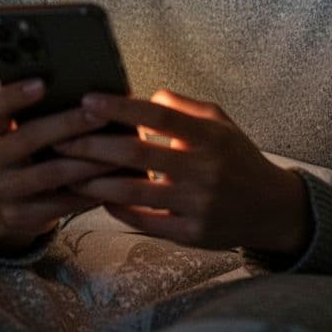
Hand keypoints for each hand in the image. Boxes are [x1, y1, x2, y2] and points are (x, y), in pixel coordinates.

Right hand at [0, 79, 119, 251]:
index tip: (42, 83)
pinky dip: (90, 191)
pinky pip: (60, 203)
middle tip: (101, 115)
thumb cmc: (37, 153)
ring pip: (49, 173)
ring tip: (119, 152)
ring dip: (88, 162)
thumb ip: (52, 111)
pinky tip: (113, 182)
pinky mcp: (18, 215)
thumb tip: (98, 93)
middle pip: (27, 137)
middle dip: (68, 124)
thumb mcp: (32, 130)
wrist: (15, 204)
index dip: (14, 94)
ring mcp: (2, 189)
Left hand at [56, 89, 311, 254]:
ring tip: (67, 171)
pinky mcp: (191, 234)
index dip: (120, 107)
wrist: (271, 208)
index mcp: (208, 136)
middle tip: (60, 139)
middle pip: (136, 153)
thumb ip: (181, 106)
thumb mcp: (220, 122)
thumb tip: (141, 97)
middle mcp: (203, 169)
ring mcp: (196, 204)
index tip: (87, 101)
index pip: (157, 115)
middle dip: (91, 145)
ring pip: (132, 192)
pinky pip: (143, 220)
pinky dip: (116, 208)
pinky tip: (99, 198)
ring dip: (93, 181)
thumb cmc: (237, 158)